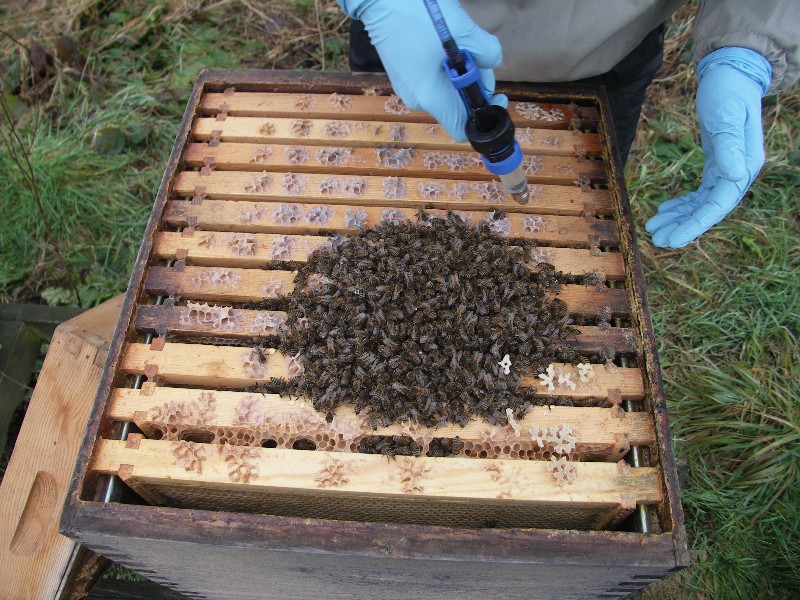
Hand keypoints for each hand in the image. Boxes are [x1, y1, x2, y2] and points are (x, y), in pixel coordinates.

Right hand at [338, 0, 505, 141]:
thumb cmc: (418, 12)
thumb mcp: (463, 29)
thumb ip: (487, 52)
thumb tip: (492, 62)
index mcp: (431, 97)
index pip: (462, 129)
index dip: (483, 115)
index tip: (495, 94)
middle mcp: (417, 99)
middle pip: (457, 107)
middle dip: (475, 85)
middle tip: (479, 56)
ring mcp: (407, 88)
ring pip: (446, 91)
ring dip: (460, 73)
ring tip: (459, 43)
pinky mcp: (403, 75)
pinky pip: (433, 80)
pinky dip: (445, 67)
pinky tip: (444, 44)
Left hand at [645, 47, 771, 248]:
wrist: (731, 73)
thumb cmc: (728, 92)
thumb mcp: (725, 118)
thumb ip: (729, 147)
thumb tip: (734, 176)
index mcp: (746, 165)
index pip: (719, 204)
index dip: (696, 224)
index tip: (673, 239)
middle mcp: (740, 171)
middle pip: (709, 209)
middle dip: (684, 226)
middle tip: (657, 240)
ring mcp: (729, 168)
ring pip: (702, 202)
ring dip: (679, 217)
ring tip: (654, 228)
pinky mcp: (717, 163)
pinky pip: (700, 191)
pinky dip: (683, 203)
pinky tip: (664, 209)